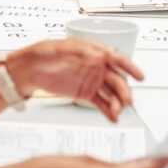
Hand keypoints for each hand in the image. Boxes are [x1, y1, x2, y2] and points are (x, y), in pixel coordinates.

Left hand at [6, 39, 143, 122]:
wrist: (28, 70)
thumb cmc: (42, 53)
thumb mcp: (58, 48)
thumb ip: (79, 52)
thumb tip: (98, 55)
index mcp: (93, 51)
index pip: (116, 58)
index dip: (129, 66)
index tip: (139, 76)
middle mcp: (96, 66)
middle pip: (116, 78)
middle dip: (123, 90)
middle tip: (125, 102)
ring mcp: (92, 80)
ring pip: (111, 93)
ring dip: (116, 103)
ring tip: (116, 113)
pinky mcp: (85, 94)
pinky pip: (101, 103)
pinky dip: (108, 111)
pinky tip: (113, 118)